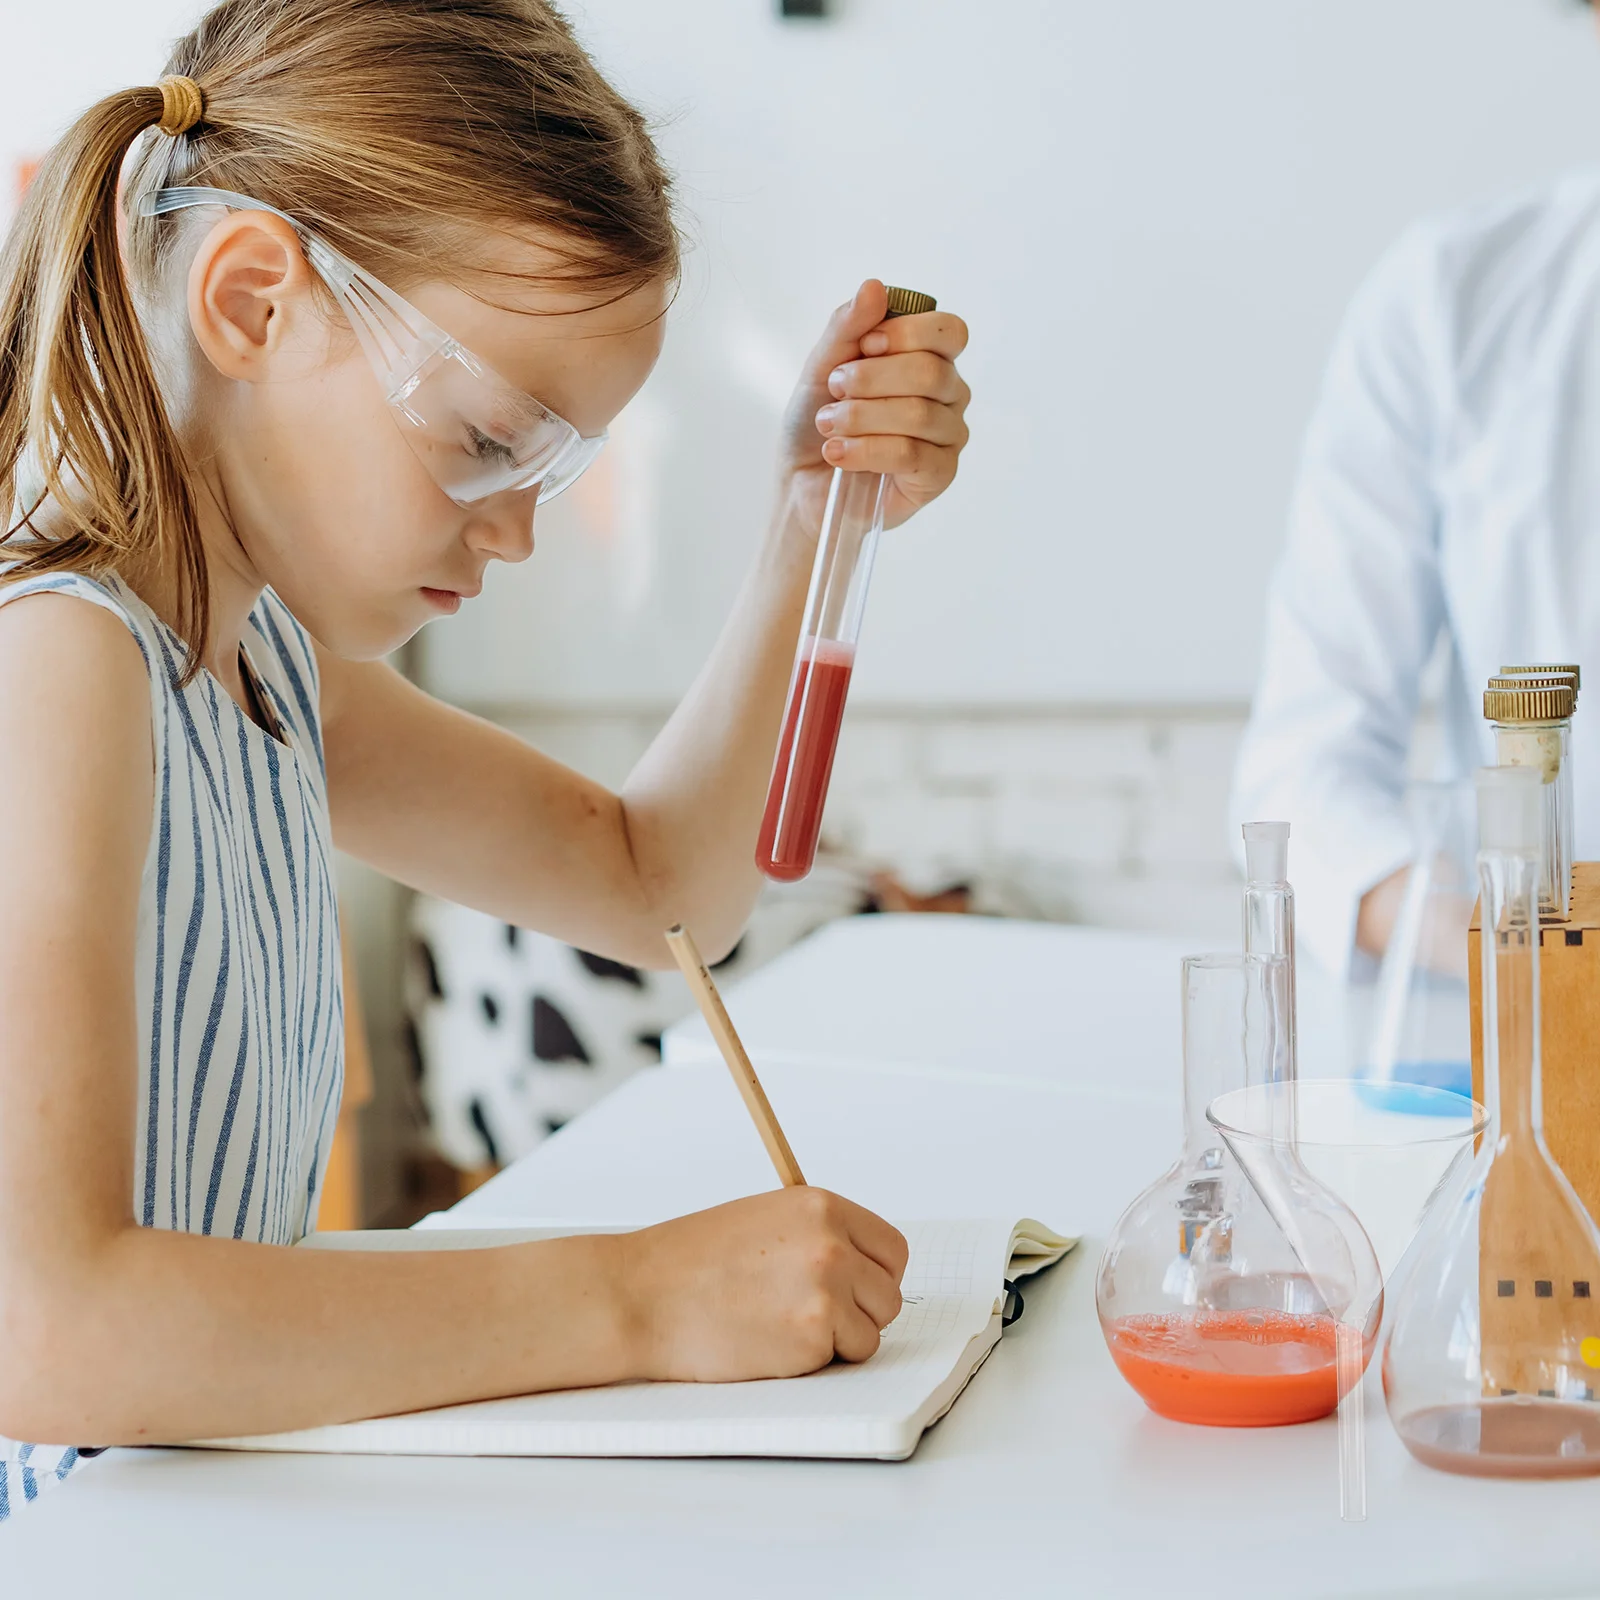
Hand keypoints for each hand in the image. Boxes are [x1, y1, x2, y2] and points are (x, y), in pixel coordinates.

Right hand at [616, 1187, 908, 1381]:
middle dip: (859, 1312)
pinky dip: (814, 1362)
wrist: (641, 1295)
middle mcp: (832, 1243)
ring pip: (871, 1332)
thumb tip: (862, 1264)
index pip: (891, 1249)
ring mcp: (826, 1291)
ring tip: (783, 1327)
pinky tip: (770, 1343)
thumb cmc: (691, 1262)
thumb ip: (818, 1235)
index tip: (856, 1289)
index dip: (876, 1276)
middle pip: (888, 1295)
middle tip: (811, 1316)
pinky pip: (842, 1360)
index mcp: (822, 1206)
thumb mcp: (765, 1219)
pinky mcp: (812, 1336)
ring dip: (839, 1340)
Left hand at [777, 279, 969, 534]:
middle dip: (871, 379)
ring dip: (861, 417)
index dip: (907, 334)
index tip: (864, 347)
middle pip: (930, 372)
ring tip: (827, 426)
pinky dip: (867, 450)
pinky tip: (838, 453)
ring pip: (919, 415)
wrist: (802, 480)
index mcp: (931, 358)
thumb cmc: (819, 419)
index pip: (948, 331)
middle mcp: (950, 394)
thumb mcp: (823, 365)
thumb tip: (873, 287)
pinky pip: (911, 454)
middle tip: (834, 389)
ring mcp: (948, 436)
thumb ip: (848, 327)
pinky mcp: (938, 475)